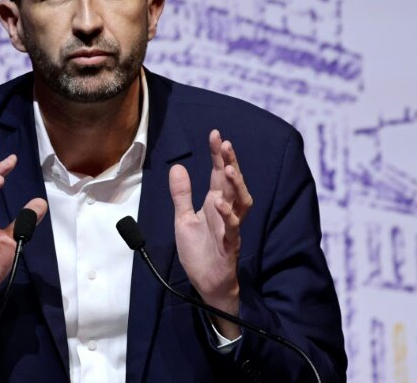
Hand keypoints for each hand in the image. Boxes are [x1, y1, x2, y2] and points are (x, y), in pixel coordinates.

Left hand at [170, 130, 252, 338]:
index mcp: (216, 203)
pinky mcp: (229, 245)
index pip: (219, 174)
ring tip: (228, 169)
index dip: (219, 154)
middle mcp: (226, 211)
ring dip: (236, 186)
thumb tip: (177, 166)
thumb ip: (181, 194)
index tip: (216, 134)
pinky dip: (228, 216)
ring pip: (240, 202)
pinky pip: (232, 229)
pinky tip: (220, 204)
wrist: (207, 283)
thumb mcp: (183, 219)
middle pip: (233, 183)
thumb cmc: (199, 250)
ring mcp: (230, 227)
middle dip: (231, 163)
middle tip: (225, 144)